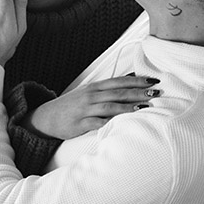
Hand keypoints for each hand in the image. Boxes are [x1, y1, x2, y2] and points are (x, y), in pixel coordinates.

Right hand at [27, 75, 161, 139]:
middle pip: (119, 92)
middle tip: (157, 92)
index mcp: (95, 87)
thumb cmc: (72, 106)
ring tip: (146, 107)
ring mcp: (86, 109)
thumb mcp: (89, 92)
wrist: (46, 118)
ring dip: (129, 106)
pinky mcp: (81, 124)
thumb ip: (108, 88)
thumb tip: (131, 79)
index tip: (153, 80)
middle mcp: (91, 96)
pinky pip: (99, 122)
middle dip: (139, 92)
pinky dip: (113, 122)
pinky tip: (124, 123)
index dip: (137, 80)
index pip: (120, 81)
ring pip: (111, 106)